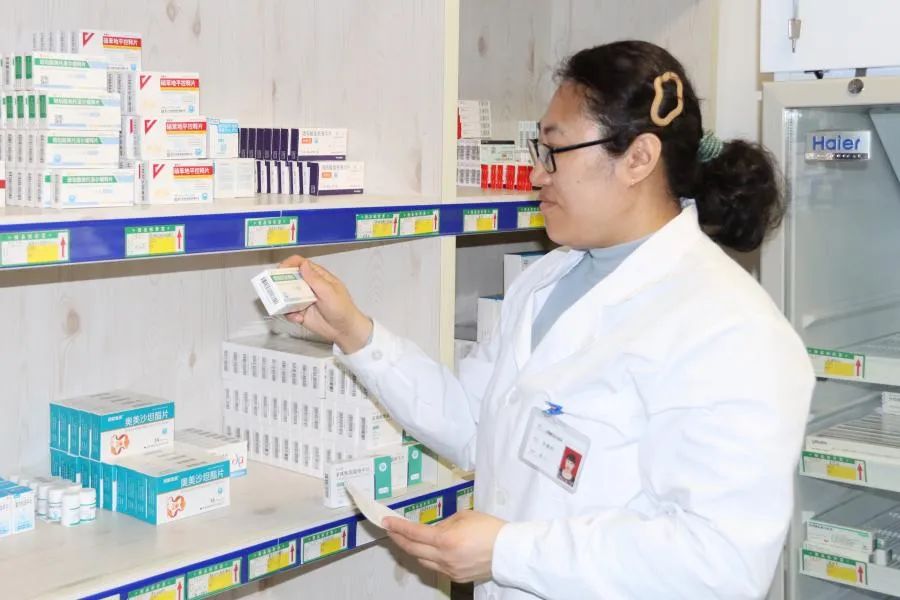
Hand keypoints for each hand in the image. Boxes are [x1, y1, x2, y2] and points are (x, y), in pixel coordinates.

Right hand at [277, 255, 372, 353]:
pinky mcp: (300, 312)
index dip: (289, 264)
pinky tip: (298, 318)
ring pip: (285, 295)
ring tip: (287, 306)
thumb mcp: (329, 292)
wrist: (344, 330)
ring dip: (283, 300)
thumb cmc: (343, 308)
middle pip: (289, 278)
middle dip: (280, 282)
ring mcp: (303, 299)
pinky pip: (288, 311)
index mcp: (318, 277)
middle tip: (275, 288)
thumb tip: (303, 264)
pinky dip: (290, 314)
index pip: (301, 264)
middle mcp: (309, 286)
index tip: (281, 269)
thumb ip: (315, 279)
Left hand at [383, 510, 506, 582]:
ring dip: (411, 549)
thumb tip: (433, 529)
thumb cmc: (489, 528)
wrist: (508, 551)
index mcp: (445, 539)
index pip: (414, 533)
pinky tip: (426, 550)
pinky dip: (427, 558)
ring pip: (422, 561)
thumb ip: (444, 523)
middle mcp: (444, 557)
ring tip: (405, 539)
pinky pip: (435, 567)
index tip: (386, 521)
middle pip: (413, 549)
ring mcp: (449, 570)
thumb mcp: (464, 516)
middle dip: (398, 538)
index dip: (398, 527)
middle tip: (390, 530)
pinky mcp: (455, 577)